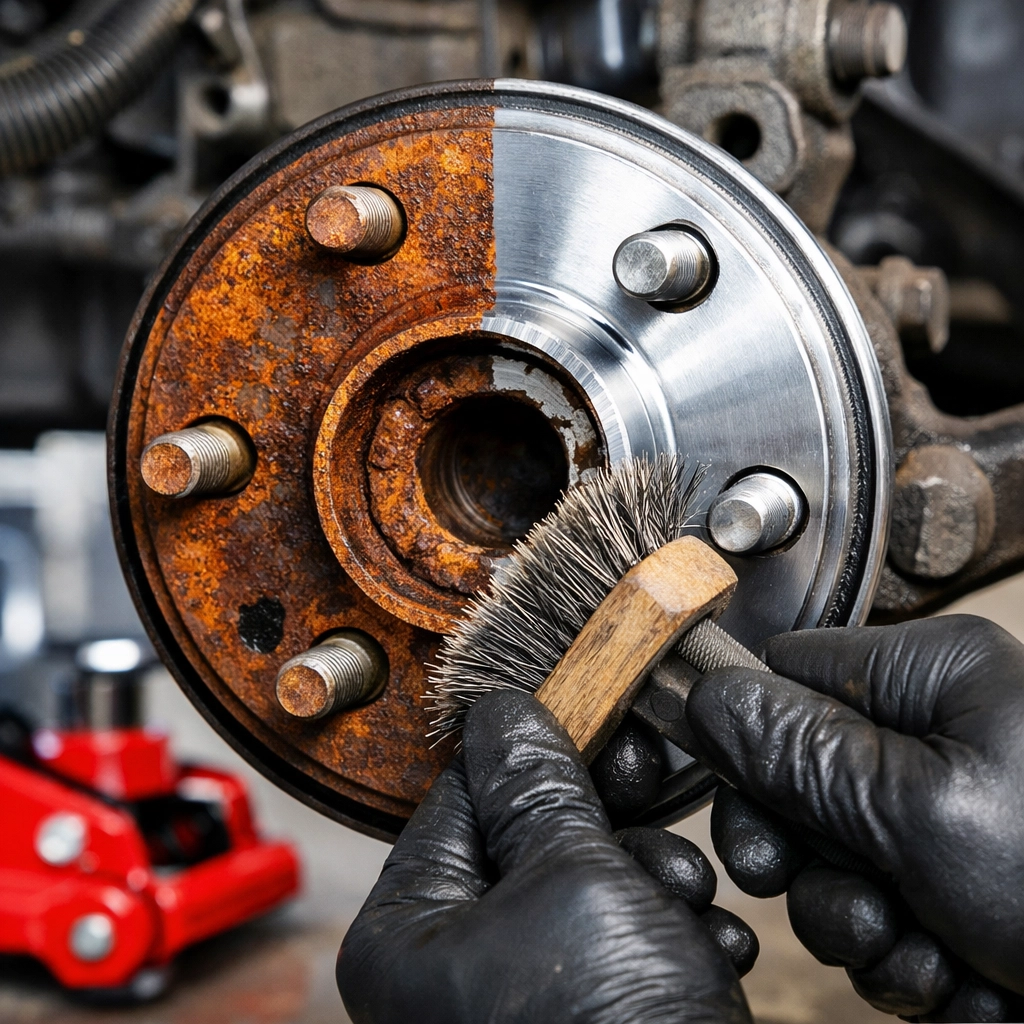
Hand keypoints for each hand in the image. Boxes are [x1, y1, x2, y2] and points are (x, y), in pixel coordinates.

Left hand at [338, 689, 753, 1023]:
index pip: (459, 797)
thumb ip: (538, 783)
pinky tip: (702, 945)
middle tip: (650, 784)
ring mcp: (512, 997)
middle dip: (605, 818)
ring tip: (685, 895)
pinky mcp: (577, 1015)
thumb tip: (506, 712)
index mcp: (407, 933)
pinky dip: (662, 933)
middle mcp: (447, 968)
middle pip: (525, 838)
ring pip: (580, 884)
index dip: (531, 749)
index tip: (588, 713)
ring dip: (646, 876)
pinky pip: (611, 941)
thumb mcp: (573, 874)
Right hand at [686, 617, 1023, 1020]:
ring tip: (934, 963)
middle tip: (854, 913)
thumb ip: (798, 752)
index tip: (754, 830)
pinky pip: (893, 923)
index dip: (749, 750)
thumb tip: (702, 695)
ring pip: (843, 869)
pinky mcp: (967, 890)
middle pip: (804, 784)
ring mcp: (953, 820)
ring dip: (868, 934)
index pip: (785, 678)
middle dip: (816, 868)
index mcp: (932, 680)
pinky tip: (968, 988)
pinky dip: (916, 969)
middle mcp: (939, 740)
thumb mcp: (924, 812)